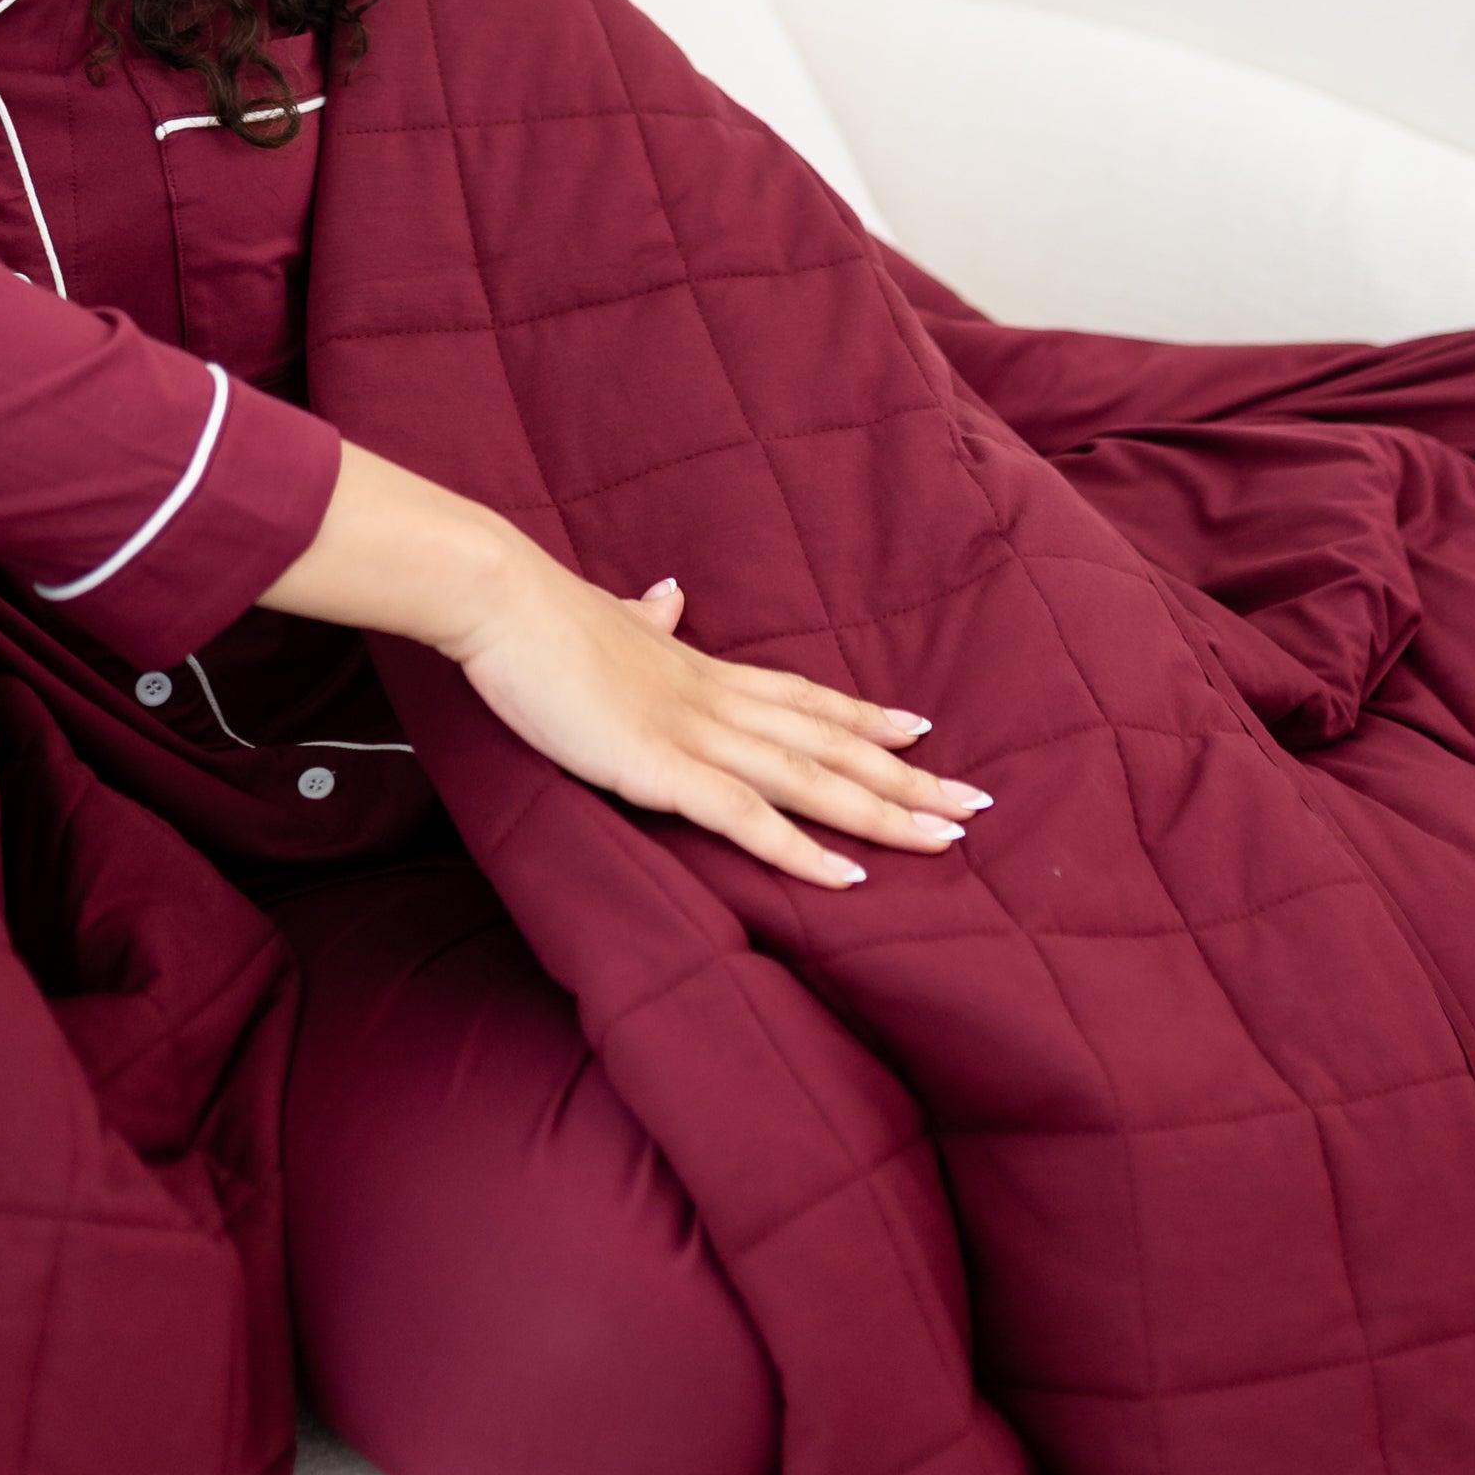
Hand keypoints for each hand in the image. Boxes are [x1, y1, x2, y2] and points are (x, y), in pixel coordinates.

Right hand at [453, 562, 990, 890]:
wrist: (500, 601)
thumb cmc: (542, 621)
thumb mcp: (610, 617)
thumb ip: (646, 616)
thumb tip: (669, 597)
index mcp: (702, 670)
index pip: (804, 697)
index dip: (864, 717)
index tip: (921, 730)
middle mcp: (717, 700)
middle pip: (832, 742)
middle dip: (906, 778)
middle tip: (974, 804)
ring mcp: (694, 734)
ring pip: (811, 779)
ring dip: (882, 812)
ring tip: (945, 839)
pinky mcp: (661, 768)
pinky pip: (747, 817)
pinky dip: (803, 850)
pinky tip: (849, 877)